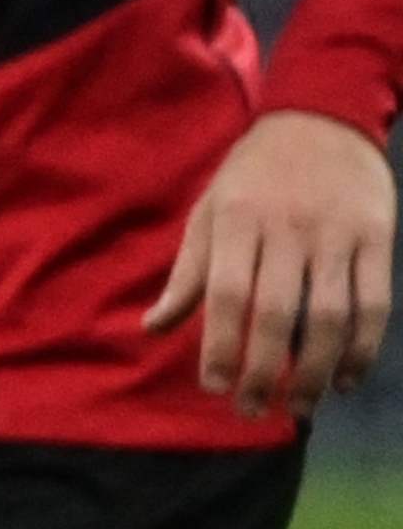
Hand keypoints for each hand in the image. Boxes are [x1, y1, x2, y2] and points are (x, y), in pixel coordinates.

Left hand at [147, 108, 396, 414]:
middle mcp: (289, 229)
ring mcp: (338, 234)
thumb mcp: (209, 211)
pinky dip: (361, 347)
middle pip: (277, 313)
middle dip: (263, 371)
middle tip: (250, 410)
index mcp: (239, 221)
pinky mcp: (378, 238)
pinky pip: (373, 303)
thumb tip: (151, 328)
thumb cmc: (252, 175)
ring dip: (314, 370)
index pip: (226, 295)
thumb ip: (188, 273)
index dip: (219, 345)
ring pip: (331, 315)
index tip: (213, 387)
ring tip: (297, 407)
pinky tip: (344, 379)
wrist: (322, 118)